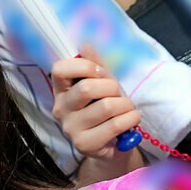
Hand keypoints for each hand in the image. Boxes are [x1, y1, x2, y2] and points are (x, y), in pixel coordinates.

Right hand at [51, 46, 140, 161]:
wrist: (111, 145)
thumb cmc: (106, 111)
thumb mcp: (101, 85)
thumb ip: (94, 66)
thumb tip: (85, 44)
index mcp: (61, 91)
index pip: (59, 69)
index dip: (84, 66)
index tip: (100, 73)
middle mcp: (60, 110)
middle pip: (87, 88)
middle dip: (112, 87)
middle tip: (117, 95)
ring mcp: (70, 129)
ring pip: (106, 106)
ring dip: (126, 105)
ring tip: (126, 110)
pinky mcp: (84, 144)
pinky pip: (116, 124)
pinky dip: (131, 119)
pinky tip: (129, 121)